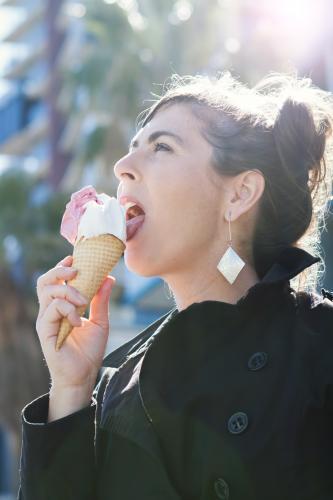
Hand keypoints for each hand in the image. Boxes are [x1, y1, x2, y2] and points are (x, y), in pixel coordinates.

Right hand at [36, 255, 115, 391]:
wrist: (83, 375)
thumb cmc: (89, 350)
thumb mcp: (100, 320)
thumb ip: (101, 300)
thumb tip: (109, 277)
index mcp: (61, 306)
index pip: (55, 279)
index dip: (62, 266)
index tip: (75, 259)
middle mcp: (50, 311)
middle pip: (44, 281)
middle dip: (60, 271)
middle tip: (77, 272)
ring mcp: (46, 320)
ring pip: (47, 291)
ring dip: (68, 291)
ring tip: (83, 301)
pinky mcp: (45, 331)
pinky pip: (52, 310)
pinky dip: (68, 310)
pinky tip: (79, 320)